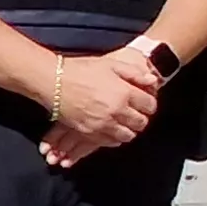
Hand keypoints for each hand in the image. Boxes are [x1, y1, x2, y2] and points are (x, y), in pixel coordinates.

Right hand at [39, 51, 160, 166]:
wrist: (52, 80)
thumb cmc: (81, 69)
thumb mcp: (111, 64)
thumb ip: (135, 73)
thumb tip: (154, 81)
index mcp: (124, 93)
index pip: (150, 105)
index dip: (149, 104)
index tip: (144, 103)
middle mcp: (116, 110)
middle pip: (141, 123)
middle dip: (141, 118)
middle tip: (135, 114)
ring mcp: (102, 123)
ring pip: (127, 135)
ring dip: (128, 130)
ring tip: (123, 122)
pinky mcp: (89, 132)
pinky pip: (109, 141)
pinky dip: (113, 137)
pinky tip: (111, 129)